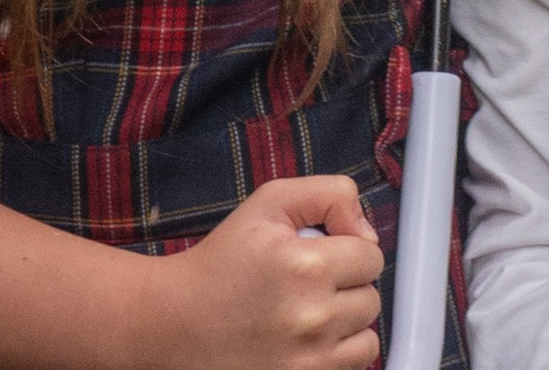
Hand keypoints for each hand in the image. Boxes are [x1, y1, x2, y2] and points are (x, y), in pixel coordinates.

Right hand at [142, 175, 383, 369]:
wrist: (176, 322)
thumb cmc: (223, 260)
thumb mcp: (270, 203)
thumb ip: (329, 195)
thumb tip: (366, 232)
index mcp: (306, 266)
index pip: (371, 257)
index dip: (351, 248)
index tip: (324, 252)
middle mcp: (312, 318)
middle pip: (371, 298)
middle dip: (348, 286)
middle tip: (311, 283)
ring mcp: (306, 362)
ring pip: (367, 339)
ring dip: (347, 324)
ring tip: (312, 313)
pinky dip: (337, 355)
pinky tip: (310, 340)